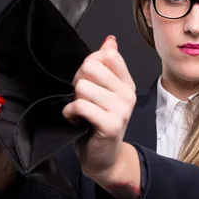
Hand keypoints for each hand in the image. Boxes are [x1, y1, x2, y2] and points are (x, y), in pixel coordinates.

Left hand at [63, 35, 136, 177]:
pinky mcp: (111, 125)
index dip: (89, 65)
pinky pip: (80, 105)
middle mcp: (128, 94)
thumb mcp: (103, 92)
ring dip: (74, 100)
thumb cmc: (98, 124)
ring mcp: (122, 110)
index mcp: (127, 83)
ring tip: (81, 112)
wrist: (103, 158)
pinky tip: (76, 120)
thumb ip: (106, 65)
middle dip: (79, 81)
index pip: (107, 55)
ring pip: (83, 87)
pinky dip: (70, 112)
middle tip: (82, 99)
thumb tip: (110, 40)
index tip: (89, 82)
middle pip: (91, 67)